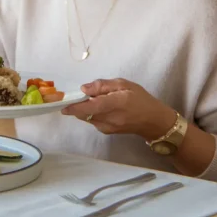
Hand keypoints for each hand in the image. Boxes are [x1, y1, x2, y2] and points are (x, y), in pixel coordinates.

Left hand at [61, 78, 176, 139]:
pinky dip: (90, 113)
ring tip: (93, 99)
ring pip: (86, 117)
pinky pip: (92, 121)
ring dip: (83, 109)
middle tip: (75, 96)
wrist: (153, 121)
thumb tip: (84, 89)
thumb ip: (103, 85)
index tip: (62, 103)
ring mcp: (107, 127)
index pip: (91, 107)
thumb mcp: (125, 84)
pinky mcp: (106, 132)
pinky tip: (99, 107)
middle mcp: (110, 118)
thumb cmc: (140, 99)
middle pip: (84, 113)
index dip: (75, 106)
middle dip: (77, 105)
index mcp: (116, 103)